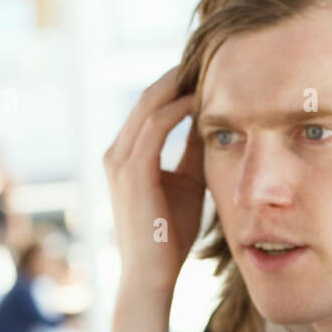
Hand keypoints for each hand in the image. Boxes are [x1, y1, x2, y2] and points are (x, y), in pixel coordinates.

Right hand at [103, 66, 204, 293]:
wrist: (151, 274)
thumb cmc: (169, 235)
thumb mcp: (188, 182)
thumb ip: (194, 150)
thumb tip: (214, 121)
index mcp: (126, 154)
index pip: (150, 104)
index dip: (177, 84)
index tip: (209, 70)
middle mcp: (117, 152)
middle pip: (147, 96)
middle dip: (178, 75)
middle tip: (210, 57)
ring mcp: (120, 160)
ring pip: (149, 104)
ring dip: (179, 84)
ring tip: (210, 69)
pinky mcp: (132, 171)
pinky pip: (155, 126)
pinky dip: (178, 108)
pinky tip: (202, 100)